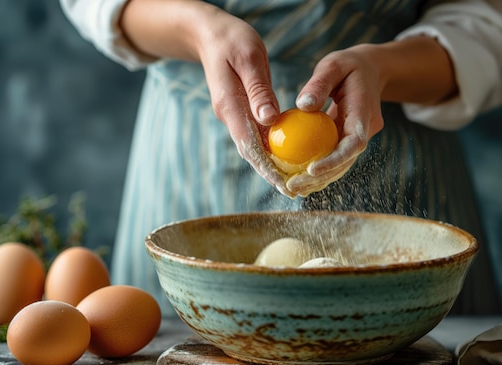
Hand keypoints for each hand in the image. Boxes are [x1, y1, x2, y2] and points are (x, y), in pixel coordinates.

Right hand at [195, 10, 294, 196]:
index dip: (265, 166)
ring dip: (270, 165)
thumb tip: (271, 121)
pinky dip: (270, 149)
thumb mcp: (249, 58)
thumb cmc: (232, 40)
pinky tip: (286, 157)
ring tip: (292, 183)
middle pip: (251, 152)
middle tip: (292, 192)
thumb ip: (259, 90)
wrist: (209, 35)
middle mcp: (229, 116)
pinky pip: (256, 135)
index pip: (248, 144)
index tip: (282, 183)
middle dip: (270, 173)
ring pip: (253, 146)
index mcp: (229, 106)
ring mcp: (233, 115)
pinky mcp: (240, 112)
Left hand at [285, 45, 384, 196]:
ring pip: (341, 165)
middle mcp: (366, 129)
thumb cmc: (348, 65)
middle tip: (293, 186)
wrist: (371, 69)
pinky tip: (297, 178)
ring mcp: (359, 137)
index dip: (335, 159)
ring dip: (318, 180)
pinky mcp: (348, 140)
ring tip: (292, 189)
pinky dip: (319, 170)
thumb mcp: (333, 65)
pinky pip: (335, 158)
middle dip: (321, 177)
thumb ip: (320, 83)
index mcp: (365, 111)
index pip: (354, 143)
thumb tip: (303, 106)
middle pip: (346, 161)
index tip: (312, 169)